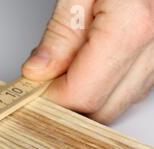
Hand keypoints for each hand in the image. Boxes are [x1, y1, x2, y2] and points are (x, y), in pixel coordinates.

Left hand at [22, 0, 152, 123]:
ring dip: (86, 95)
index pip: (82, 94)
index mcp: (133, 27)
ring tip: (63, 68)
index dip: (51, 99)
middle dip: (67, 103)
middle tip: (42, 82)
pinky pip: (132, 86)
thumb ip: (60, 33)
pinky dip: (105, 84)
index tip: (30, 90)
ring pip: (118, 101)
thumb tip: (39, 71)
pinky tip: (87, 66)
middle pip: (102, 107)